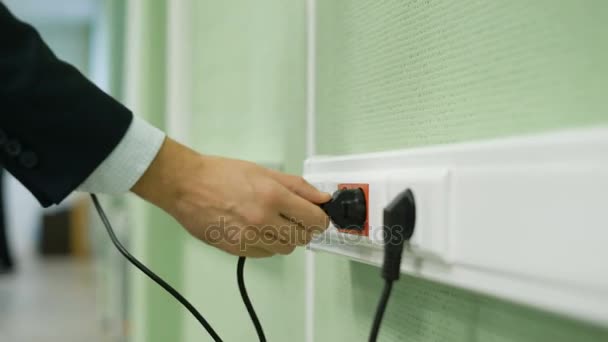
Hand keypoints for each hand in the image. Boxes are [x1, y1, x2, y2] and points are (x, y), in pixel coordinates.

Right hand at [131, 138, 330, 257]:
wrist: (186, 186)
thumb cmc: (222, 174)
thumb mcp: (264, 172)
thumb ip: (297, 187)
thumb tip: (322, 199)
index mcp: (273, 196)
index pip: (314, 219)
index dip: (320, 218)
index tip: (318, 215)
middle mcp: (263, 220)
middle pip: (302, 238)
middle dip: (304, 228)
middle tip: (296, 218)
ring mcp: (249, 238)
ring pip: (285, 249)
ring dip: (286, 238)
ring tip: (274, 223)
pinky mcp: (236, 249)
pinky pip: (265, 254)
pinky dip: (267, 244)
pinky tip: (257, 229)